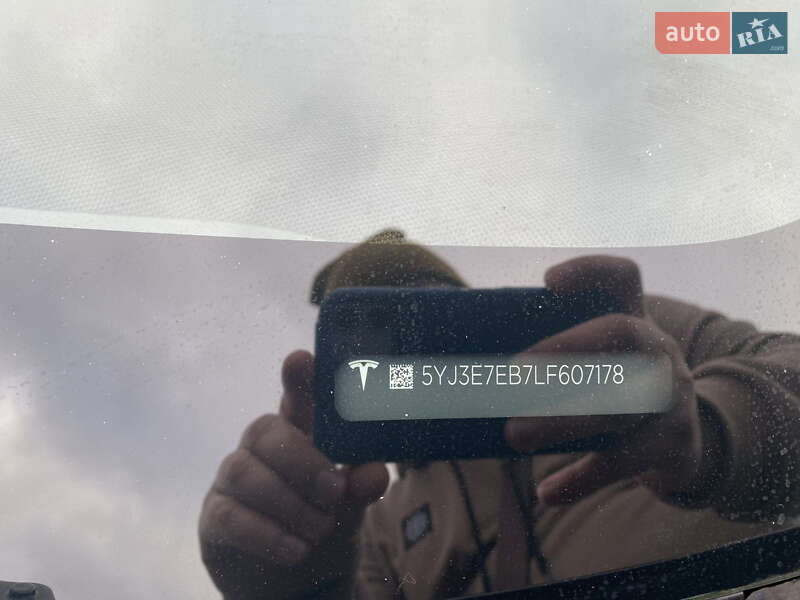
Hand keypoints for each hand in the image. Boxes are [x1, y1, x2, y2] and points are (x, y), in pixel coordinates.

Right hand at [199, 351, 388, 599]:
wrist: (296, 580)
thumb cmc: (324, 522)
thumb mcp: (349, 505)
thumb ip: (360, 486)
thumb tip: (375, 474)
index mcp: (298, 432)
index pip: (296, 397)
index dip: (297, 379)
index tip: (300, 360)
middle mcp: (260, 448)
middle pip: (265, 430)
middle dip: (302, 461)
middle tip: (334, 491)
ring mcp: (232, 480)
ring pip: (244, 472)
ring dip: (288, 503)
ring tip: (320, 531)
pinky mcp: (215, 517)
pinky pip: (229, 515)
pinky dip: (266, 534)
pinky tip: (295, 550)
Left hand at [505, 256, 722, 505]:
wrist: (687, 443)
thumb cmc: (619, 392)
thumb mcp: (603, 365)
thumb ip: (560, 359)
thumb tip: (481, 372)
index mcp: (635, 320)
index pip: (623, 279)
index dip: (591, 270)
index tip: (548, 282)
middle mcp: (659, 350)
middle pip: (621, 333)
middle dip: (568, 346)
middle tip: (515, 370)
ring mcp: (673, 396)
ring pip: (619, 403)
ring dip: (561, 420)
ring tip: (513, 434)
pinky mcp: (673, 443)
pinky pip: (625, 460)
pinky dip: (583, 478)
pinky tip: (547, 493)